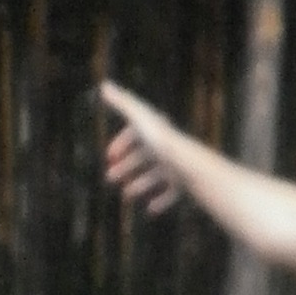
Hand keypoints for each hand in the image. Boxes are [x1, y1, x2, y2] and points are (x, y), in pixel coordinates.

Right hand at [101, 80, 181, 213]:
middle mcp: (166, 148)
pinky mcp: (185, 183)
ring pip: (155, 176)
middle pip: (143, 157)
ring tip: (127, 195)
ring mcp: (176, 166)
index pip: (134, 135)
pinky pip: (172, 193)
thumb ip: (123, 103)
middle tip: (110, 178)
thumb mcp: (139, 118)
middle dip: (126, 166)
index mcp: (155, 132)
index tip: (109, 156)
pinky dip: (161, 201)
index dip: (121, 144)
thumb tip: (104, 85)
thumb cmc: (163, 142)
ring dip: (139, 184)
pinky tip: (150, 209)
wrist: (190, 167)